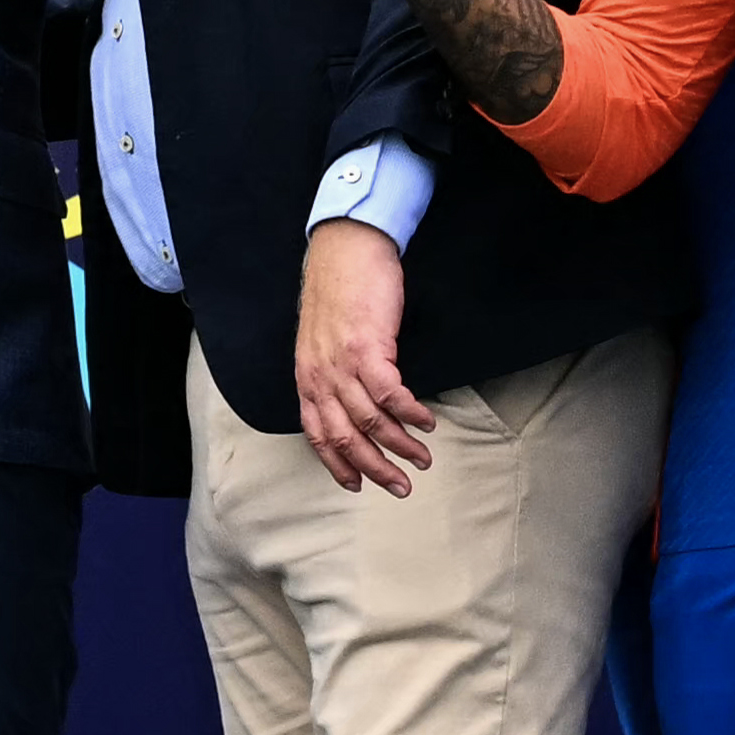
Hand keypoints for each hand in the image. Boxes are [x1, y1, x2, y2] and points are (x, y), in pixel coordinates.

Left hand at [294, 216, 433, 497]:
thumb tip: (353, 404)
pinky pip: (390, 394)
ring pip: (370, 422)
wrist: (345, 248)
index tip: (358, 486)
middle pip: (345, 438)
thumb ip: (332, 374)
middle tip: (401, 487)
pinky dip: (411, 413)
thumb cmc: (339, 291)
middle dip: (375, 469)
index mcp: (306, 377)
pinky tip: (427, 421)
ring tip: (423, 458)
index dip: (338, 465)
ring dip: (401, 445)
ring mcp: (341, 363)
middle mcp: (318, 376)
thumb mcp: (323, 341)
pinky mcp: (367, 348)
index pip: (318, 435)